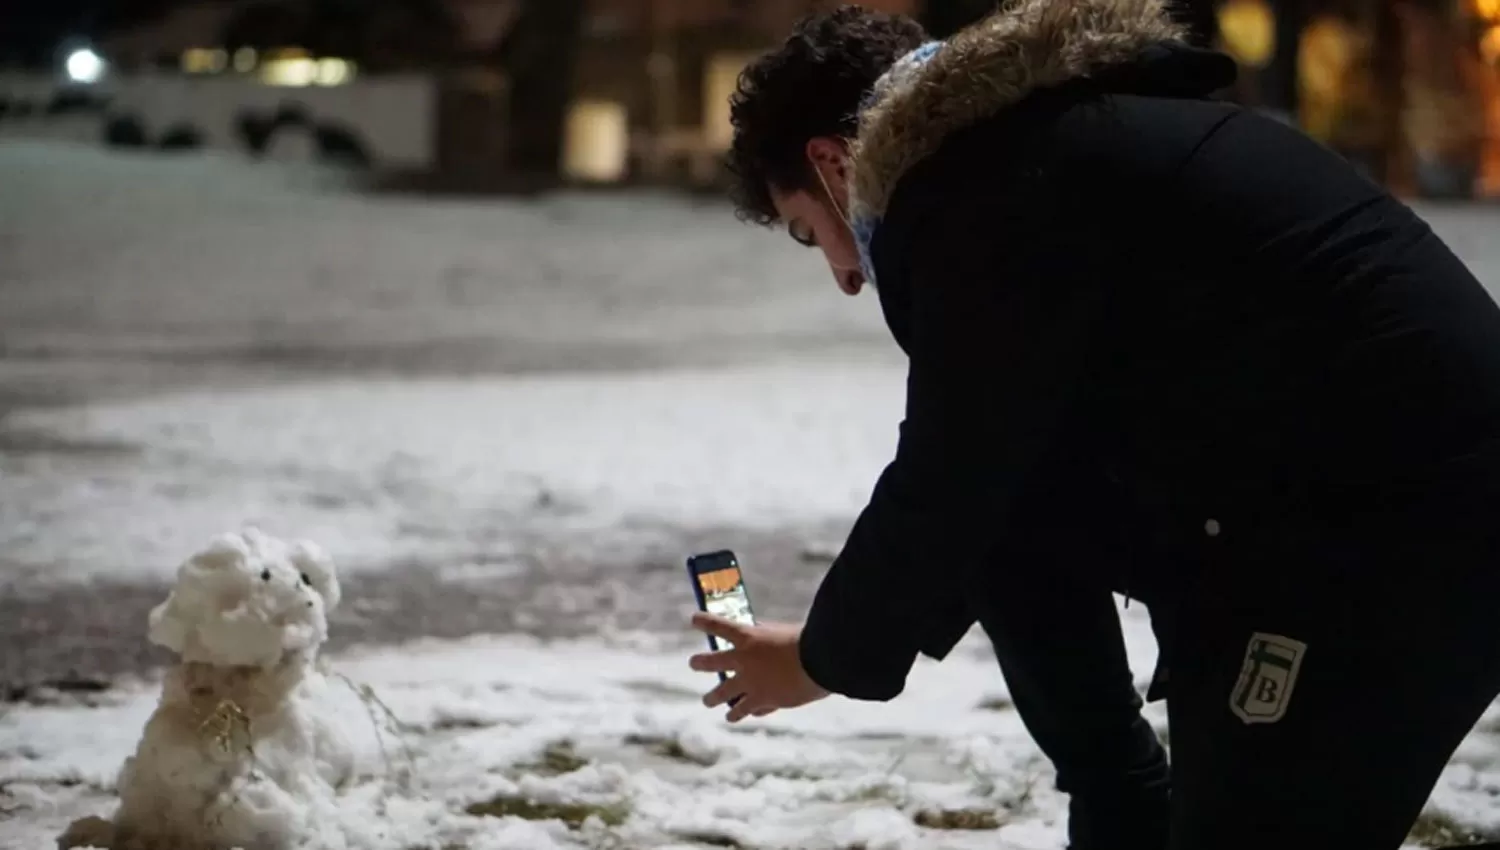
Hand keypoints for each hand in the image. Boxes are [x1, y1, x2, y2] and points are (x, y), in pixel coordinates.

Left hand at [688, 613, 829, 722]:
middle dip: (699, 662)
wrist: (823, 662)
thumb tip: (760, 636)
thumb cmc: (811, 641)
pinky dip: (747, 710)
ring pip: (722, 696)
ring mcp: (750, 683)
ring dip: (714, 699)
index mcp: (749, 637)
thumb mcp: (783, 632)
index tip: (694, 619)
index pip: (720, 625)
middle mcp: (744, 661)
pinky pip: (748, 710)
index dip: (705, 621)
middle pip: (711, 662)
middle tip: (694, 663)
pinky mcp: (763, 701)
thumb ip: (768, 636)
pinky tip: (743, 714)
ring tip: (708, 701)